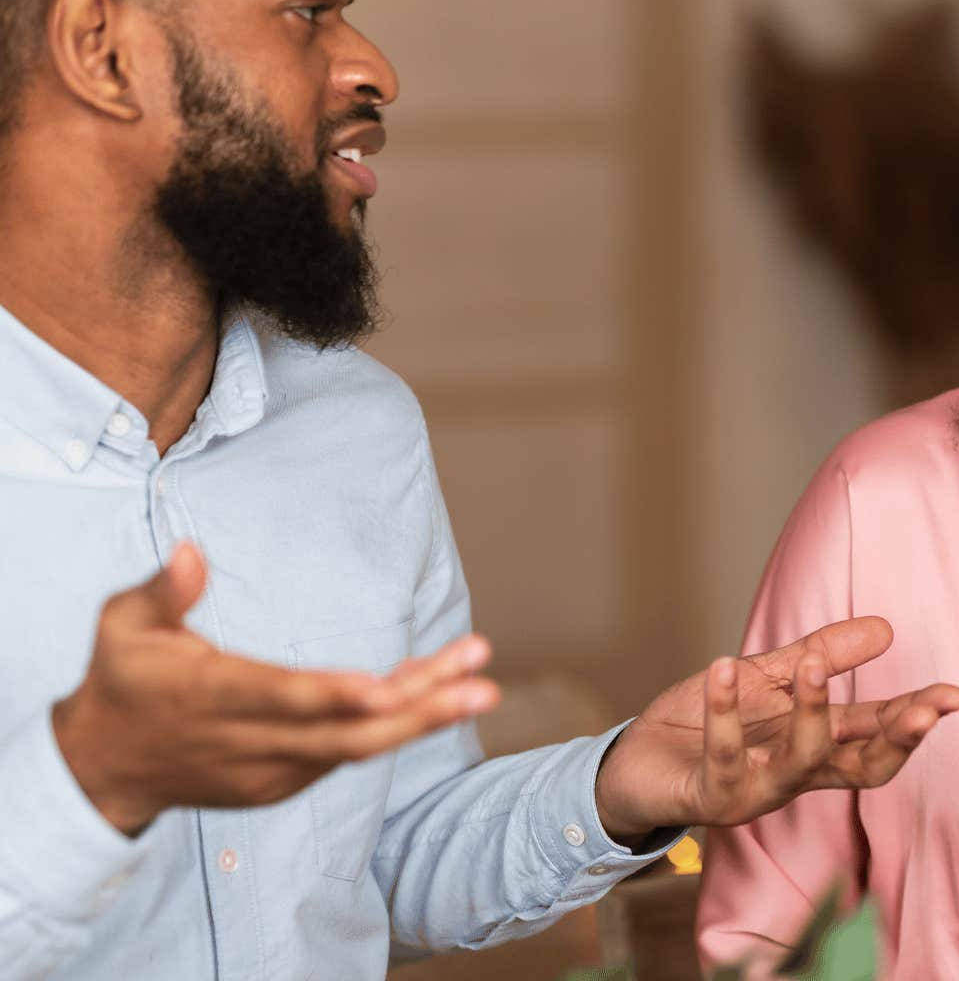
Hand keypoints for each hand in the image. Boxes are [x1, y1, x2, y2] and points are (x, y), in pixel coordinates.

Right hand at [51, 543, 499, 835]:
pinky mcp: (284, 783)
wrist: (103, 770)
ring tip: (478, 682)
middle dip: (417, 713)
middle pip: (344, 735)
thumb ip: (162, 592)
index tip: (387, 691)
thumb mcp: (121, 627)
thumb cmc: (123, 681)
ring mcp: (270, 771)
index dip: (334, 698)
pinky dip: (391, 726)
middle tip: (481, 686)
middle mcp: (247, 741)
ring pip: (356, 747)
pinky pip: (347, 754)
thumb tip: (191, 549)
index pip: (280, 699)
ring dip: (421, 715)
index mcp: (208, 696)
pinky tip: (435, 690)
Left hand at [594, 616, 958, 835]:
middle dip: (895, 738)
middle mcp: (795, 776)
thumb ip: (822, 656)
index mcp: (816, 747)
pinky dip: (723, 712)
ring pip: (800, 761)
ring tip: (814, 664)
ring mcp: (756, 791)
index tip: (954, 696)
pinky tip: (724, 668)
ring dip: (812, 712)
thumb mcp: (769, 679)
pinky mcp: (711, 797)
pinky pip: (723, 756)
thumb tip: (886, 629)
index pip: (877, 736)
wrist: (633, 763)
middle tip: (924, 710)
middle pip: (861, 766)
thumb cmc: (702, 725)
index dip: (916, 719)